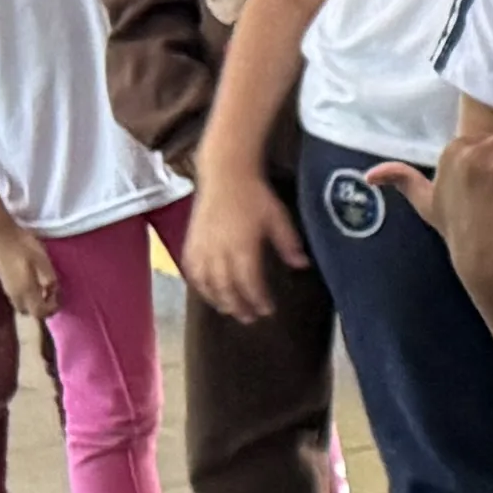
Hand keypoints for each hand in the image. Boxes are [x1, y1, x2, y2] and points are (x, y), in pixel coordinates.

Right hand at [0, 224, 60, 319]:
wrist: (1, 236)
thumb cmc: (24, 247)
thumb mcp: (43, 262)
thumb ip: (50, 280)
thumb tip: (53, 292)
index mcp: (26, 291)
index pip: (39, 313)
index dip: (51, 309)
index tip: (58, 297)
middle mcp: (15, 295)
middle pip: (30, 312)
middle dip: (42, 308)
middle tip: (51, 294)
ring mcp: (7, 289)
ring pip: (22, 306)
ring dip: (33, 303)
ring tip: (43, 288)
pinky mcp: (4, 283)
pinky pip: (17, 298)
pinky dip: (27, 297)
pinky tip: (33, 283)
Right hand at [184, 163, 307, 321]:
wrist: (225, 174)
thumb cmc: (255, 195)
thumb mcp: (279, 218)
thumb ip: (289, 244)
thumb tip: (302, 266)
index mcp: (243, 246)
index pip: (249, 282)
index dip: (257, 299)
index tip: (268, 310)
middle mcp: (219, 250)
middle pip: (226, 287)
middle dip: (238, 306)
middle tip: (250, 318)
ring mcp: (202, 246)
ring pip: (206, 282)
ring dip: (217, 299)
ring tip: (229, 310)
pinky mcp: (190, 240)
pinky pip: (191, 269)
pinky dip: (199, 284)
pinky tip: (207, 291)